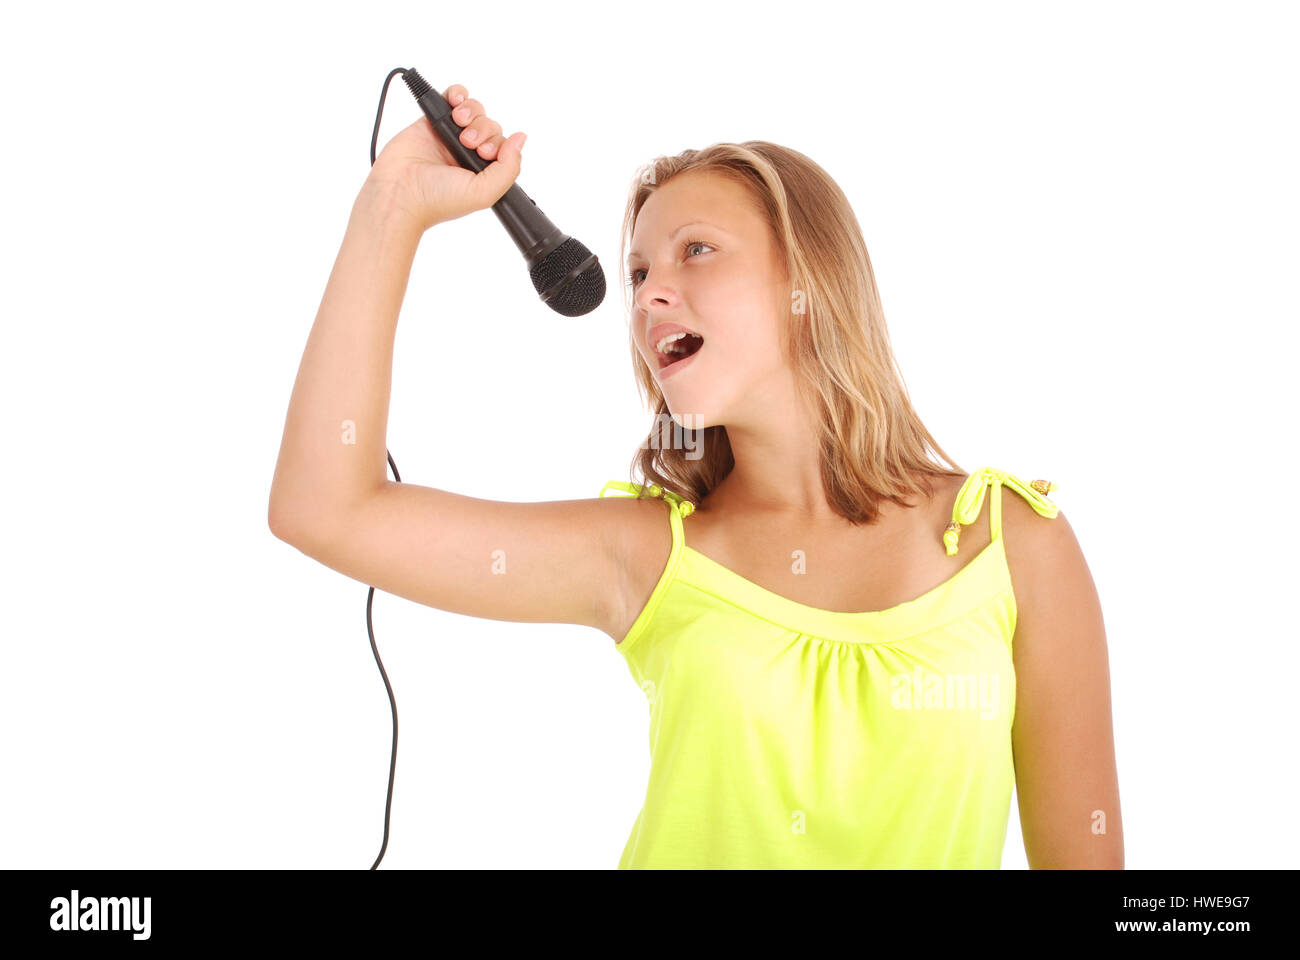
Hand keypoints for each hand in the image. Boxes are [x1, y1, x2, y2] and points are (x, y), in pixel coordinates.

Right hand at [365, 83, 526, 231]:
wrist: (399, 192)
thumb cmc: (437, 199)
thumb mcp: (485, 192)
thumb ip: (509, 168)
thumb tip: (521, 139)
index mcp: (482, 171)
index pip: (503, 145)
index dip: (498, 143)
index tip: (484, 153)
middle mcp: (468, 153)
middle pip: (489, 125)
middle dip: (483, 129)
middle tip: (468, 143)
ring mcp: (450, 135)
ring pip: (474, 110)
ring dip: (472, 111)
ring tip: (459, 122)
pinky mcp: (432, 120)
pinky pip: (452, 97)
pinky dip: (458, 93)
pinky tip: (455, 102)